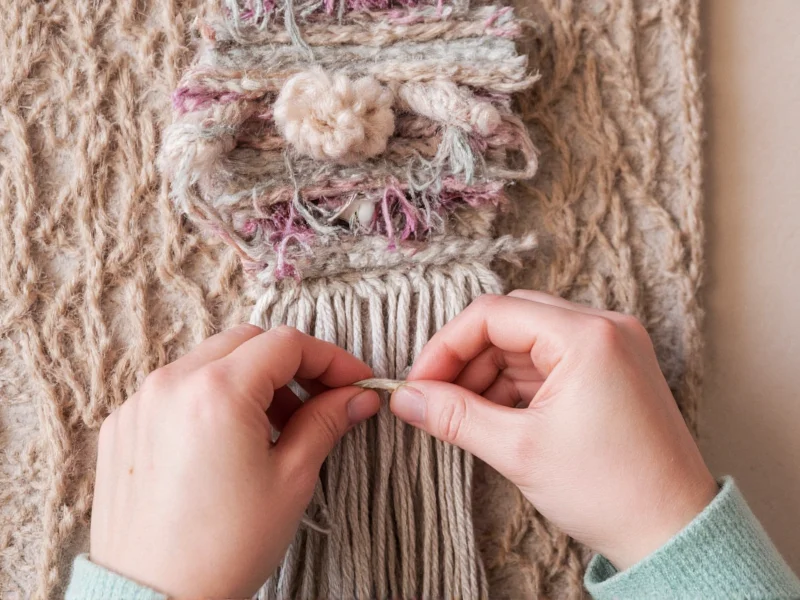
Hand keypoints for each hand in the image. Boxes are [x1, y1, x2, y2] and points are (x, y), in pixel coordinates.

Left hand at [90, 325, 379, 597]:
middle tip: (318, 402)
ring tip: (274, 427)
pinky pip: (175, 388)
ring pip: (209, 360)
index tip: (352, 381)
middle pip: (247, 342)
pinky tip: (227, 440)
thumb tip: (357, 397)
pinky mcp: (122, 425)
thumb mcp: (291, 479)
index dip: (329, 358)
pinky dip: (210, 397)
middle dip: (290, 365)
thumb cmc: (224, 549)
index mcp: (218, 392)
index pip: (287, 344)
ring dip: (250, 379)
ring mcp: (140, 402)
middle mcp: (172, 383)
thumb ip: (326, 422)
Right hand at [390, 291, 716, 568]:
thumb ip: (454, 416)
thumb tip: (405, 398)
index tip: (419, 383)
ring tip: (464, 414)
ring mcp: (612, 346)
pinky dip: (516, 382)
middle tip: (435, 399)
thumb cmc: (610, 491)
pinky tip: (495, 413)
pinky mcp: (612, 368)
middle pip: (509, 321)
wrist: (673, 531)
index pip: (492, 314)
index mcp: (587, 335)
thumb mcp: (518, 450)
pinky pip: (549, 359)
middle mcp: (604, 327)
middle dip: (466, 359)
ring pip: (527, 340)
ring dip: (489, 372)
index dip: (445, 347)